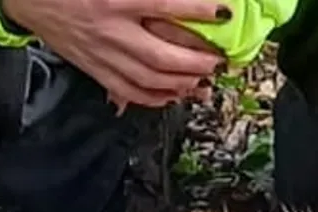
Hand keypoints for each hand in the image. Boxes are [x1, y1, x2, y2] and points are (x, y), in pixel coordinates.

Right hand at [2, 0, 230, 109]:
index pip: (166, 5)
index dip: (199, 10)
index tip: (223, 12)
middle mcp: (109, 30)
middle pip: (162, 56)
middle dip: (197, 62)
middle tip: (219, 60)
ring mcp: (101, 55)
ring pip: (150, 79)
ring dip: (182, 83)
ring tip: (204, 79)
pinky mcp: (94, 70)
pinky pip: (130, 92)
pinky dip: (155, 97)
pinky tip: (173, 95)